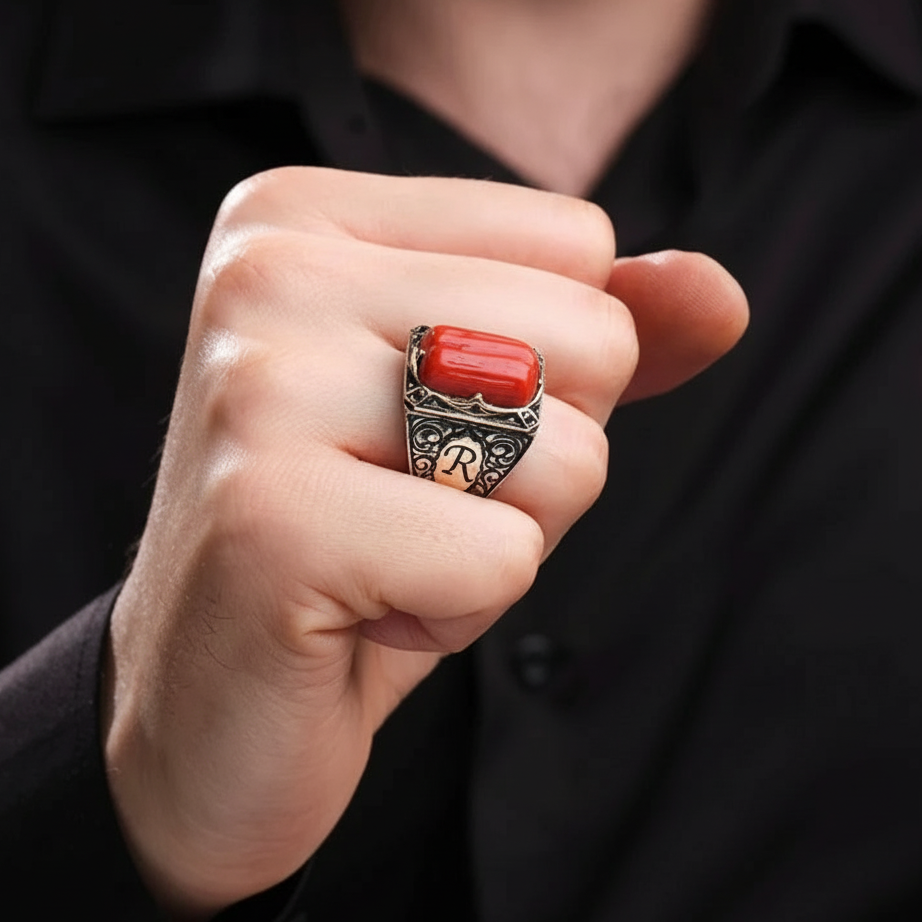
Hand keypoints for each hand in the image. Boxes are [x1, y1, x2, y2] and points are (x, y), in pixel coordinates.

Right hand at [104, 167, 746, 921]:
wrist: (202, 705)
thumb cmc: (352, 546)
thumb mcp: (483, 415)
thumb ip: (602, 332)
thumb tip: (719, 294)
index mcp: (301, 216)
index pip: (577, 244)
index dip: (545, 372)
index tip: (417, 433)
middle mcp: (265, 272)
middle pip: (588, 337)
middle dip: (537, 461)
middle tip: (404, 510)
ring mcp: (257, 389)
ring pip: (565, 452)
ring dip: (504, 541)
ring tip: (381, 560)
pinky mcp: (271, 518)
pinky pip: (502, 559)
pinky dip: (459, 615)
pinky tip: (357, 617)